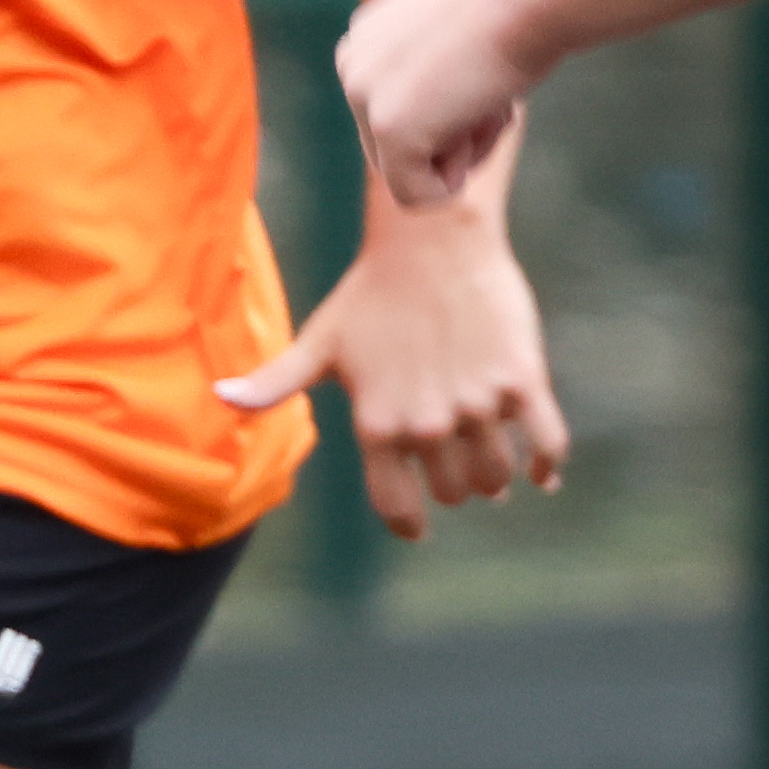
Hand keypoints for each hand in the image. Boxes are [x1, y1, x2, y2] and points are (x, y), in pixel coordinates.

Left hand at [220, 197, 568, 539]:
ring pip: (498, 476)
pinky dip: (548, 466)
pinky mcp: (521, 382)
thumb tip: (220, 399)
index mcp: (377, 424)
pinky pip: (547, 443)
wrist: (432, 239)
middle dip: (454, 488)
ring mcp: (477, 405)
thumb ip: (274, 382)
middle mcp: (427, 424)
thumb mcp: (319, 341)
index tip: (417, 528)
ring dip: (496, 480)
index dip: (408, 523)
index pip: (395, 504)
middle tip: (455, 471)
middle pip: (453, 492)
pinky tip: (544, 474)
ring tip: (495, 473)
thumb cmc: (370, 291)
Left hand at [336, 0, 546, 215]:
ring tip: (489, 103)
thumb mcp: (464, 32)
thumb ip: (436, 69)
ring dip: (461, 155)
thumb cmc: (518, 8)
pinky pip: (417, 196)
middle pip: (394, 149)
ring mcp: (364, 94)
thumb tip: (446, 109)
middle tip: (489, 97)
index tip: (483, 75)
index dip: (450, 116)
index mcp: (366, 37)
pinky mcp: (389, 127)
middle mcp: (352, 63)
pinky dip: (456, 184)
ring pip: (407, 173)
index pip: (395, 114)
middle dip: (451, 140)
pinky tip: (479, 128)